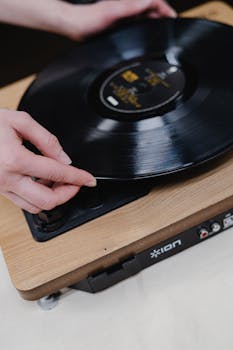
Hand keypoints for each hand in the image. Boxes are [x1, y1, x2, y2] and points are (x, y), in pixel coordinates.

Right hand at [0, 109, 95, 212]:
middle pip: (47, 201)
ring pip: (36, 207)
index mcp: (14, 159)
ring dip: (54, 198)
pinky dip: (39, 198)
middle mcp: (7, 178)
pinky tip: (43, 183)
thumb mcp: (18, 121)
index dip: (78, 177)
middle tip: (76, 182)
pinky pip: (24, 203)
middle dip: (68, 194)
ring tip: (60, 181)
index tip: (89, 179)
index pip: (56, 173)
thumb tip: (64, 158)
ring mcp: (2, 188)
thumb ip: (45, 139)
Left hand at [62, 0, 176, 40]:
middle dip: (163, 15)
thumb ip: (130, 7)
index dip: (165, 9)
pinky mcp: (120, 22)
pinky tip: (145, 33)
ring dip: (155, 20)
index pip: (153, 2)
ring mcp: (124, 15)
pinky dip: (144, 26)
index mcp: (128, 3)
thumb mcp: (111, 13)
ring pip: (145, 15)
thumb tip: (149, 1)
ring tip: (163, 28)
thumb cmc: (88, 19)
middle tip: (171, 25)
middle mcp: (127, 7)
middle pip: (151, 8)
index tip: (172, 17)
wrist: (75, 26)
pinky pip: (137, 22)